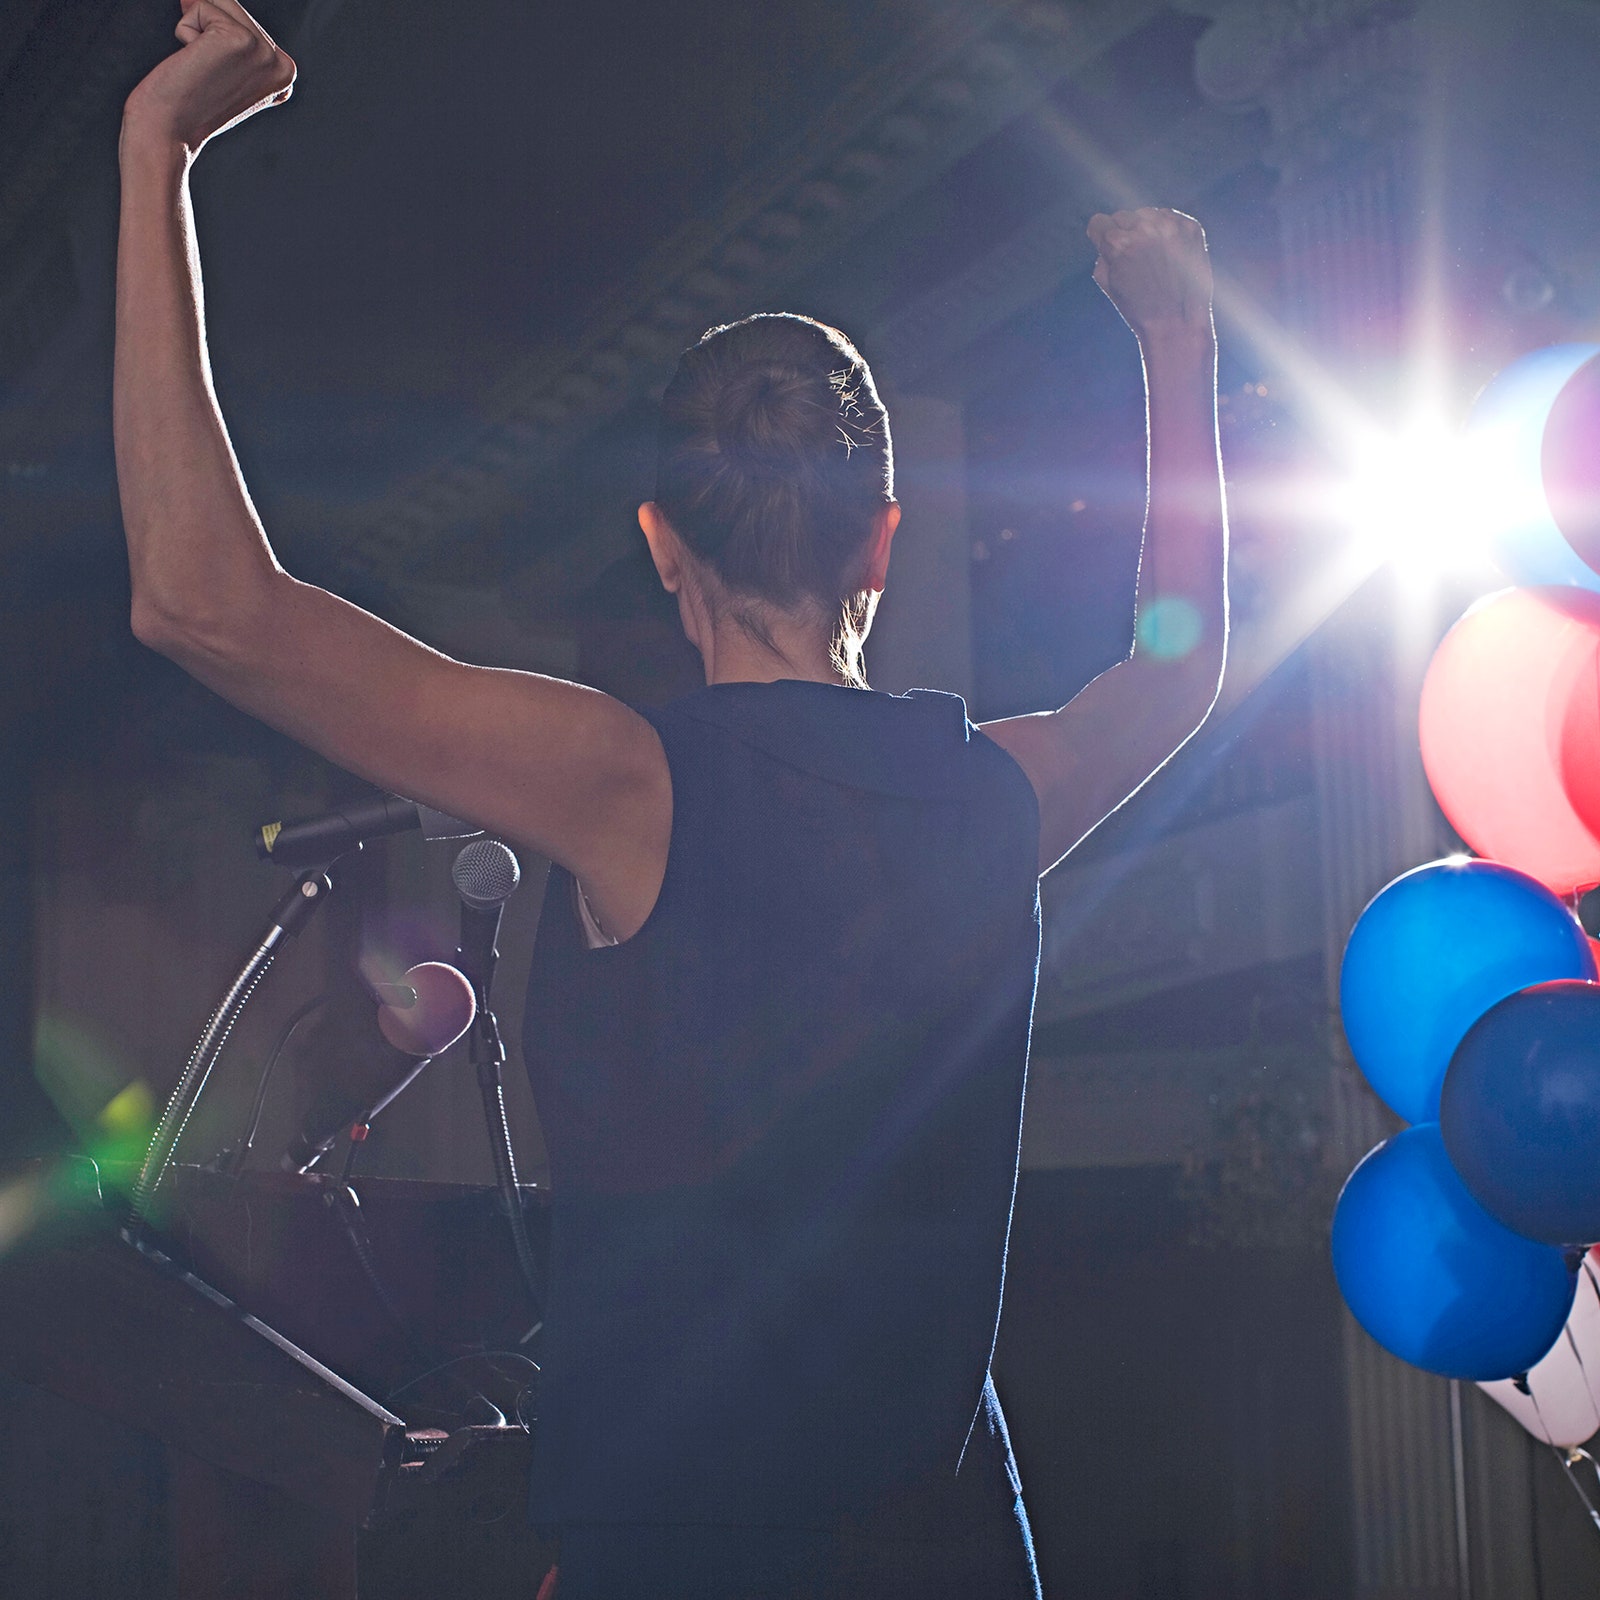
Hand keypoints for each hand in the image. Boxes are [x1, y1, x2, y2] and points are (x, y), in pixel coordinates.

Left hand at [123, 0, 294, 154]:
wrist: (167, 132)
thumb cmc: (186, 104)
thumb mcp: (223, 67)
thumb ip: (229, 32)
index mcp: (285, 73)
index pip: (244, 21)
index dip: (216, 38)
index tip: (214, 77)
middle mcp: (283, 64)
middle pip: (232, 6)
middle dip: (206, 30)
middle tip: (203, 73)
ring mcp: (264, 53)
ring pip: (218, 2)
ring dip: (196, 29)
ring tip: (200, 68)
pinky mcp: (239, 40)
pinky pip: (201, 7)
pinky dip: (186, 31)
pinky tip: (193, 64)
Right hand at [1088, 208, 1212, 343]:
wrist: (1177, 322)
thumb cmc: (1140, 309)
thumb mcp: (1108, 285)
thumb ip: (1102, 255)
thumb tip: (1107, 239)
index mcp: (1118, 244)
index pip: (1099, 221)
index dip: (1101, 237)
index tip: (1108, 248)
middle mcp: (1144, 229)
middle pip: (1122, 216)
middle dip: (1124, 234)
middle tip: (1134, 258)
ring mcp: (1170, 226)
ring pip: (1147, 214)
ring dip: (1146, 229)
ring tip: (1154, 256)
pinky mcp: (1190, 228)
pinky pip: (1170, 218)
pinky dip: (1167, 231)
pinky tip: (1169, 253)